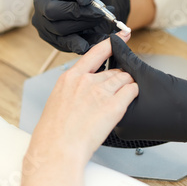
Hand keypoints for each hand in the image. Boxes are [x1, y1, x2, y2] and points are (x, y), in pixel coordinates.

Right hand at [20, 31, 137, 185]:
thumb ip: (73, 90)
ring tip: (120, 98)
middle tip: (116, 90)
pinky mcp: (113, 106)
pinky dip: (133, 94)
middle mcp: (87, 81)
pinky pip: (131, 91)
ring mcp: (100, 92)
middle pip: (114, 70)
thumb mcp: (58, 102)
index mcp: (70, 78)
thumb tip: (83, 89)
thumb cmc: (53, 133)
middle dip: (119, 77)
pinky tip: (129, 101)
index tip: (123, 35)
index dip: (112, 42)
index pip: (96, 52)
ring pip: (124, 79)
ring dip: (127, 85)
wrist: (57, 150)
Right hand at [32, 0, 129, 53]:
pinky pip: (74, 48)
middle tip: (104, 16)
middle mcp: (41, 19)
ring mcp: (49, 34)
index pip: (52, 10)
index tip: (98, 10)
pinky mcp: (60, 45)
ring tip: (106, 27)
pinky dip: (90, 44)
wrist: (97, 4)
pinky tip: (102, 38)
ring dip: (89, 35)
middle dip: (85, 23)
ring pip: (67, 40)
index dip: (74, 12)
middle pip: (60, 28)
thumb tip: (83, 0)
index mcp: (42, 0)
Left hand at [110, 35, 186, 160]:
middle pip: (114, 91)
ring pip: (124, 97)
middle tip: (137, 67)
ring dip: (132, 83)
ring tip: (147, 79)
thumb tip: (115, 42)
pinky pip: (133, 105)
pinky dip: (138, 94)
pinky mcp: (140, 126)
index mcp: (120, 116)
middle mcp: (122, 126)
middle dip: (123, 75)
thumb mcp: (149, 74)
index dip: (115, 64)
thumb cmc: (182, 104)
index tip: (121, 53)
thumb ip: (127, 57)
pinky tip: (150, 89)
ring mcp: (131, 128)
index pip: (108, 84)